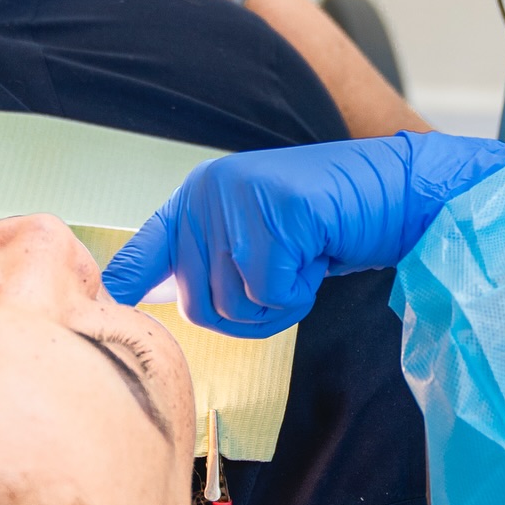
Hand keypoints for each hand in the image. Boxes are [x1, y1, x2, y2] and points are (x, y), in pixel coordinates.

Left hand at [103, 131, 504, 335]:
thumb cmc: (330, 226)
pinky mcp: (278, 208)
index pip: (139, 254)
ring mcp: (241, 196)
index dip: (124, 286)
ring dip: (277, 303)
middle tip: (287, 276)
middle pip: (199, 306)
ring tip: (304, 261)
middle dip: (249, 311)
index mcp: (197, 198)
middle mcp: (207, 192)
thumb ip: (207, 261)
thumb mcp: (258, 239)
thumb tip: (142, 294)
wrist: (397, 194)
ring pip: (235, 304)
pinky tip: (319, 256)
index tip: (108, 302)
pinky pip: (271, 292)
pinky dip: (300, 293)